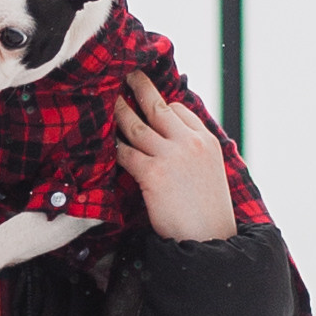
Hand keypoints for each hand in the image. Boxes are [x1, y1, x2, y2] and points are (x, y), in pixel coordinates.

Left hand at [114, 70, 236, 241]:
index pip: (180, 110)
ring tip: (106, 100)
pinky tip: (105, 142)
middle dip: (138, 87)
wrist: (210, 241)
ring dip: (118, 112)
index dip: (161, 105)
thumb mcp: (210, 173)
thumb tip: (171, 142)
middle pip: (157, 106)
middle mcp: (191, 143)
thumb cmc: (207, 213)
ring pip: (136, 126)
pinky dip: (113, 147)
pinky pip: (125, 152)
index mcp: (207, 141)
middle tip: (124, 74)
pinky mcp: (153, 173)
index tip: (147, 100)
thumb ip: (192, 153)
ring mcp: (171, 156)